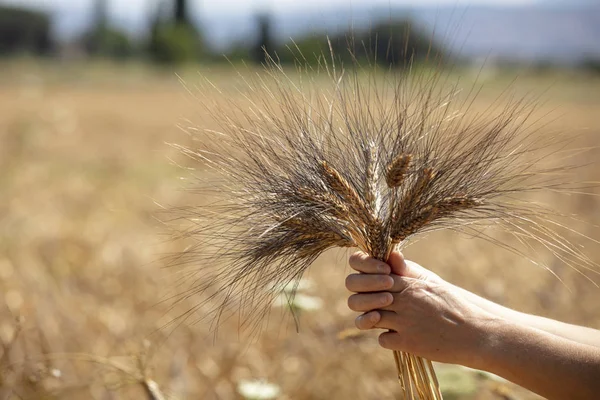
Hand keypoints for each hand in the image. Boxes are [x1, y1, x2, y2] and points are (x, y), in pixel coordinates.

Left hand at [346, 251, 498, 367]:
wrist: (478, 332)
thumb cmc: (454, 304)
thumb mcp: (431, 282)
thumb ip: (407, 271)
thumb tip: (390, 255)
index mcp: (408, 282)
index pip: (368, 273)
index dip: (364, 277)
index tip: (375, 282)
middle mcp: (402, 300)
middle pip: (358, 296)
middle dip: (360, 299)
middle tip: (375, 303)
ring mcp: (404, 322)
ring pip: (366, 318)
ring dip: (370, 320)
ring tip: (382, 319)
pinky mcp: (408, 343)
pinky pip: (382, 339)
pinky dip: (387, 339)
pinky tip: (399, 336)